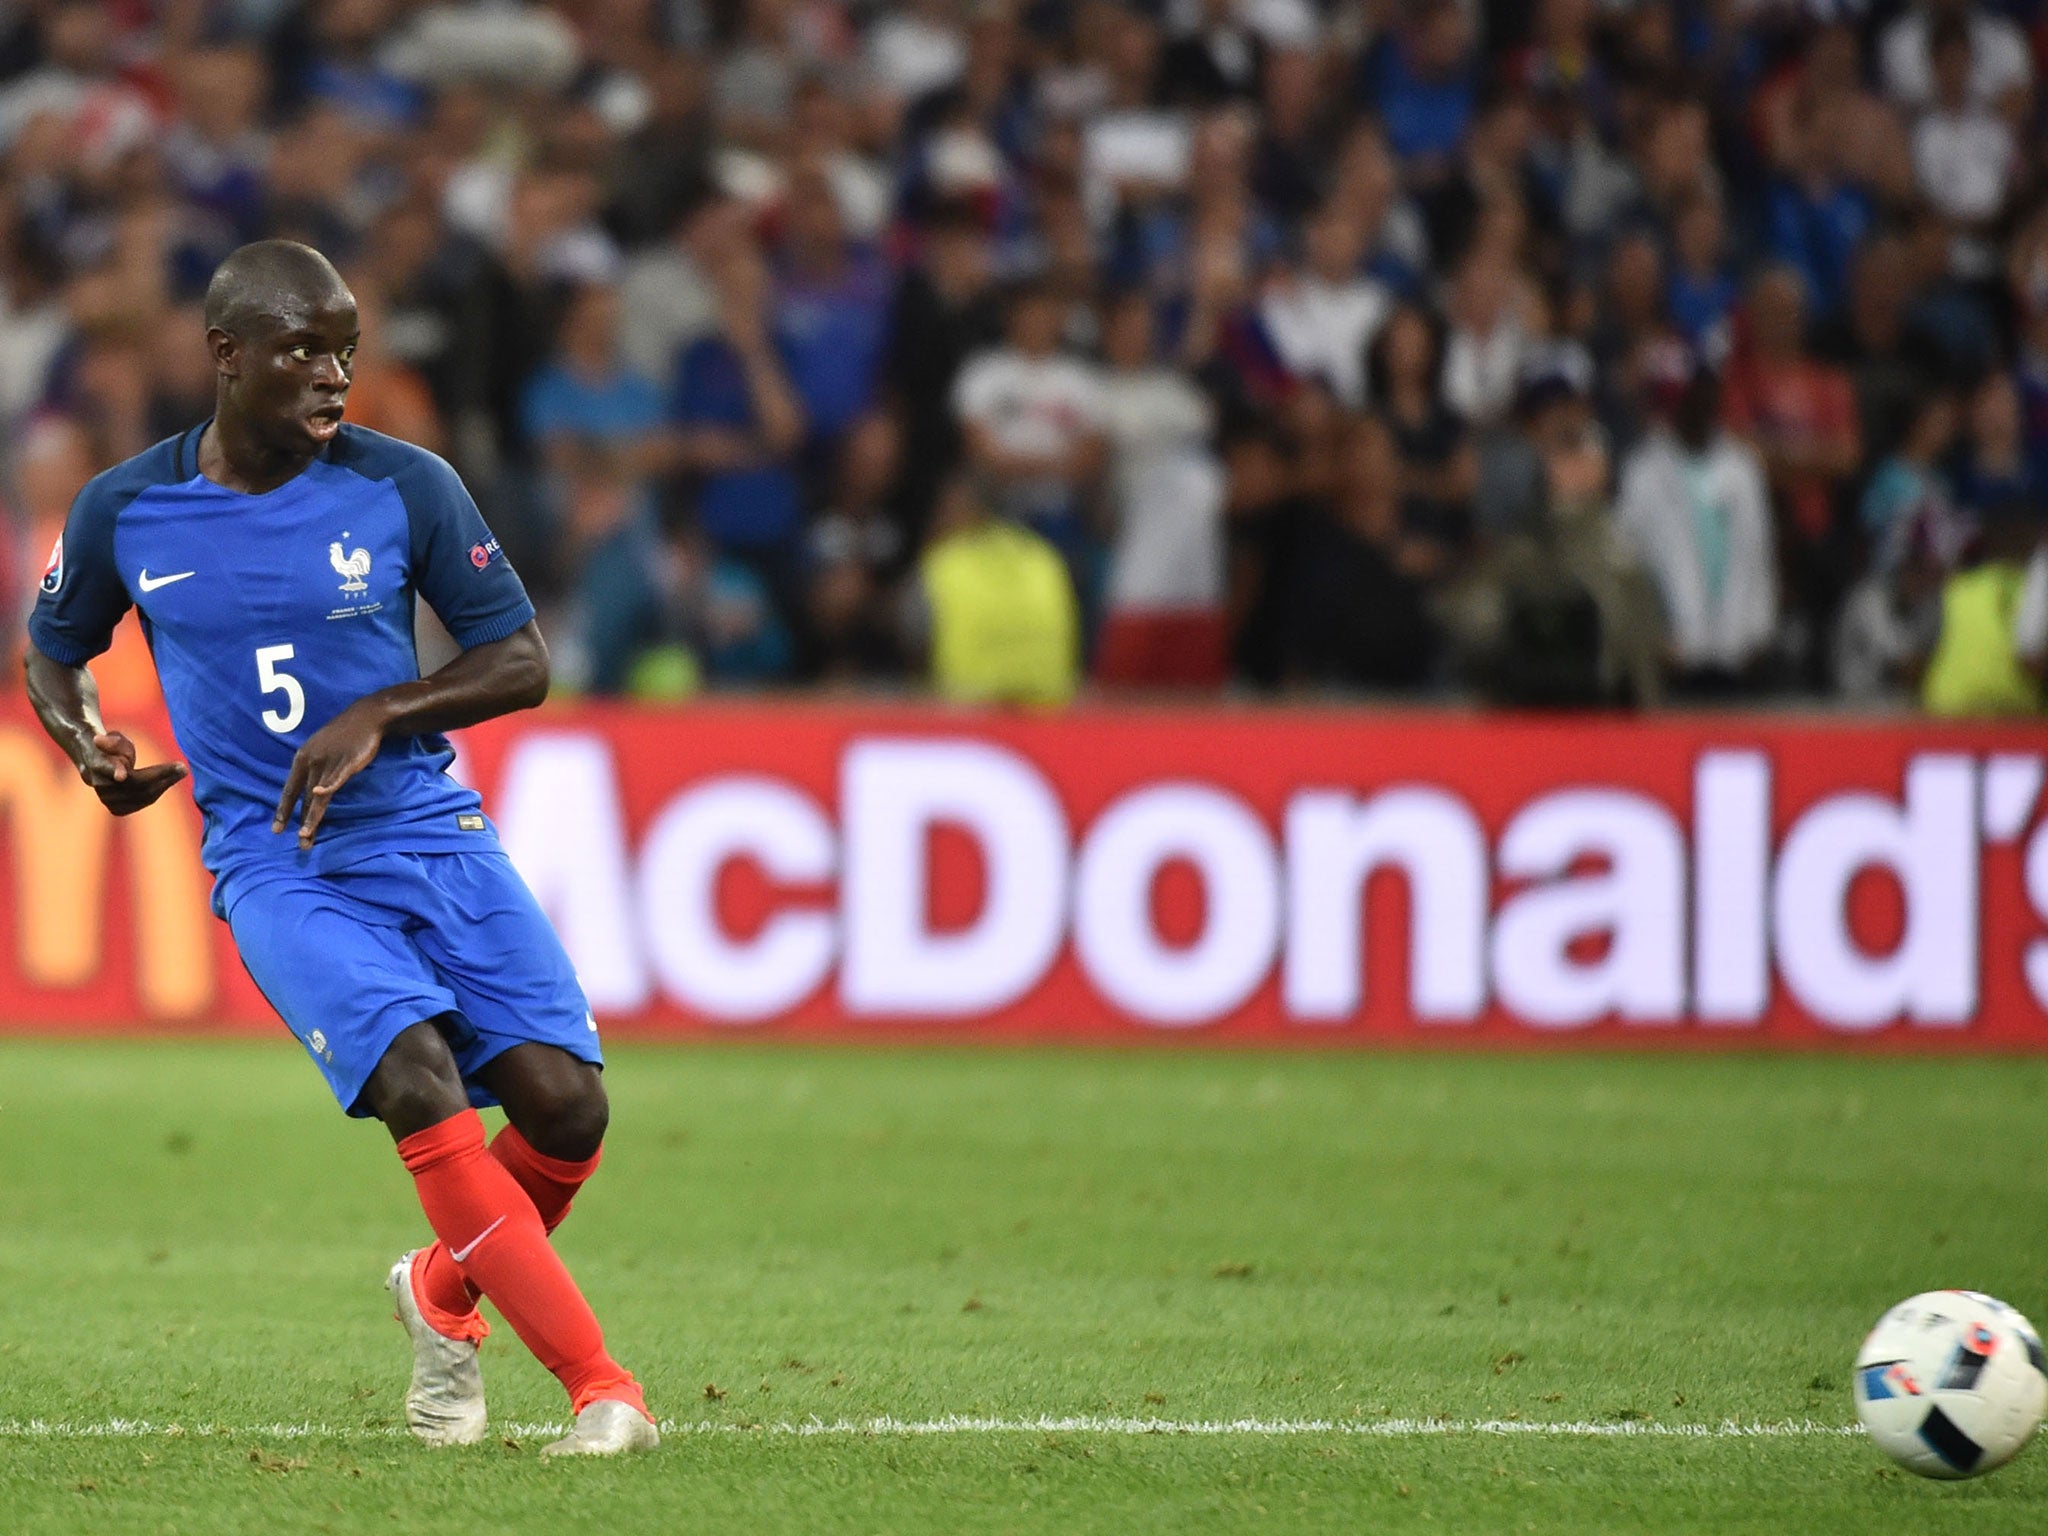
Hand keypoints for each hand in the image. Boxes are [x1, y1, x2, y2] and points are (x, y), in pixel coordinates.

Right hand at [79, 731, 186, 815]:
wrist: (98, 768)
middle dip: (162, 775)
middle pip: (137, 783)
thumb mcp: (115, 740)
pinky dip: (158, 791)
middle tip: (182, 768)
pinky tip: (166, 782)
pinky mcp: (116, 810)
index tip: (121, 776)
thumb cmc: (113, 751)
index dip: (115, 771)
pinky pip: (144, 802)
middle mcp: (102, 785)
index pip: (109, 769)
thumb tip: (98, 740)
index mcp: (99, 765)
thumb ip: (112, 741)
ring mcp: (108, 800)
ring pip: (144, 795)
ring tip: (178, 771)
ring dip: (164, 783)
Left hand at [273, 699, 386, 847]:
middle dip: (300, 821)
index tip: (277, 830)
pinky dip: (327, 786)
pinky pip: (336, 778)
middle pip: (303, 797)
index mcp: (302, 759)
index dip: (283, 810)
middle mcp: (312, 762)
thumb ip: (314, 768)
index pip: (290, 790)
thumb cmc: (342, 734)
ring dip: (312, 817)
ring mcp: (329, 762)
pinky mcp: (347, 762)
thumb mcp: (320, 749)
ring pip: (318, 795)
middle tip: (297, 841)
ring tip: (305, 835)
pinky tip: (320, 795)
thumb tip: (308, 789)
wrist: (364, 717)